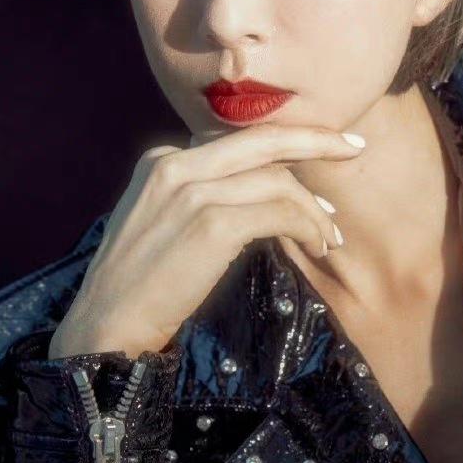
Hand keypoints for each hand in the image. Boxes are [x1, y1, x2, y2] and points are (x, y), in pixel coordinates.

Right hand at [48, 121, 365, 359]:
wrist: (107, 323)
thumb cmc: (141, 288)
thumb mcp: (161, 226)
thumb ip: (198, 200)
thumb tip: (260, 202)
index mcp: (162, 162)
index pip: (235, 143)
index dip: (282, 152)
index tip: (314, 163)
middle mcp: (175, 165)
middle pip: (262, 140)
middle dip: (316, 139)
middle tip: (355, 147)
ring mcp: (192, 191)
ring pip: (278, 181)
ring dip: (313, 208)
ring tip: (330, 235)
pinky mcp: (211, 224)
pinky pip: (279, 212)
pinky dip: (307, 226)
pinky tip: (317, 244)